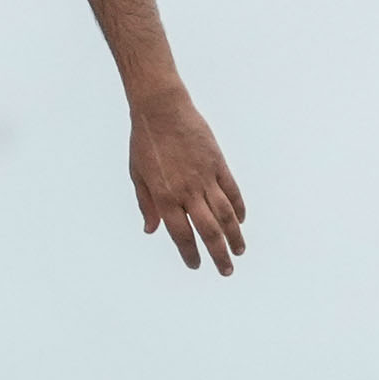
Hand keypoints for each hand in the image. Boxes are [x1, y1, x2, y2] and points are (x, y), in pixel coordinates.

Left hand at [128, 92, 247, 272]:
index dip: (190, 254)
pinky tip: (240, 221)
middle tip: (226, 270)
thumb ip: (146, 204)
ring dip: (234, 236)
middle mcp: (188, 191)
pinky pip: (232, 191)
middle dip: (218, 254)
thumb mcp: (137, 175)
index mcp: (165, 196)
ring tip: (239, 251)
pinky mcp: (218, 164)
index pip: (181, 235)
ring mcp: (206, 177)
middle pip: (209, 231)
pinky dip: (238, 208)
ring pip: (225, 214)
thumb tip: (151, 231)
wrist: (162, 109)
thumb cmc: (144, 142)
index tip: (196, 265)